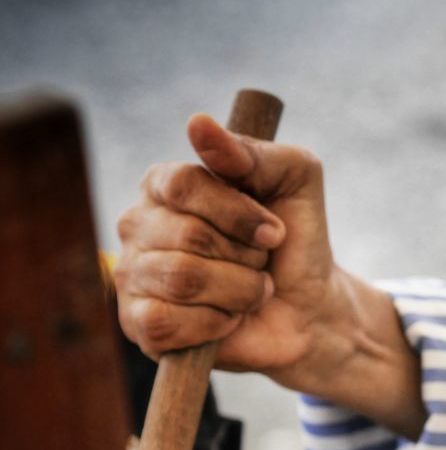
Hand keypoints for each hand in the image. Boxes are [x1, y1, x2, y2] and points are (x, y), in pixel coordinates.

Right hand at [115, 114, 424, 436]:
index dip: (238, 213)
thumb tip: (198, 124)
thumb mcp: (295, 179)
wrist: (309, 307)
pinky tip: (228, 319)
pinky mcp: (139, 325)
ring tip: (251, 290)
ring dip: (240, 291)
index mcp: (165, 183)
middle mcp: (138, 224)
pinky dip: (216, 324)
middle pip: (189, 236)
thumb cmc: (296, 237)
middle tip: (261, 262)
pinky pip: (167, 323)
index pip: (184, 184)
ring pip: (184, 280)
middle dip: (247, 256)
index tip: (275, 232)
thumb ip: (253, 151)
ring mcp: (132, 275)